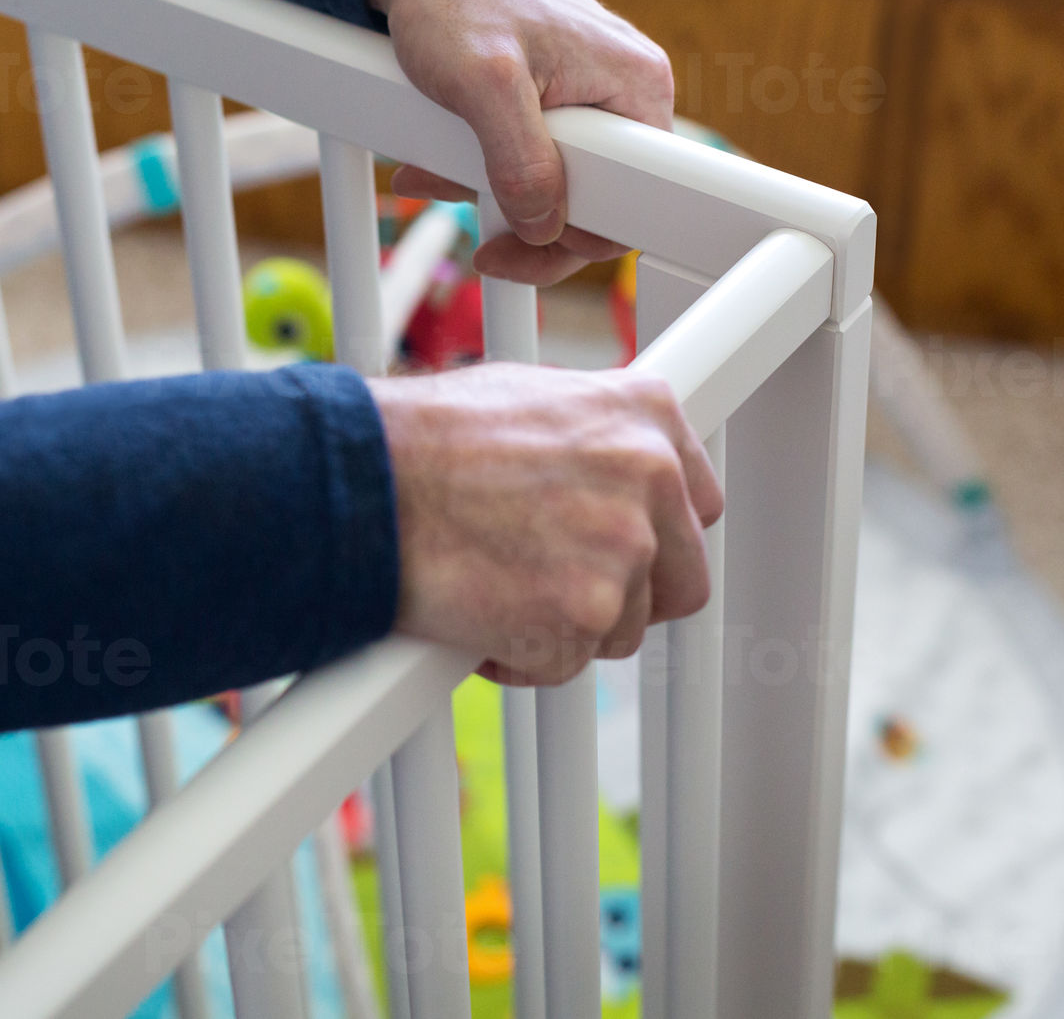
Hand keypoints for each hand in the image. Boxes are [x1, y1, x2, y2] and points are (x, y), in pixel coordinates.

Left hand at [356, 0, 674, 284]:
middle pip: (594, 199)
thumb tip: (544, 225)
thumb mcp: (484, 83)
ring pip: (555, 183)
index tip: (522, 247)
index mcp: (636, 84)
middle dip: (523, 220)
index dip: (577, 237)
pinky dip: (481, 171)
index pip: (637, 198)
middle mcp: (623, 92)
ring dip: (491, 196)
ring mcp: (589, 96)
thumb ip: (520, 159)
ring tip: (438, 177)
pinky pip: (530, 158)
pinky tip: (438, 164)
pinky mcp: (553, 100)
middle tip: (476, 228)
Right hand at [370, 363, 721, 684]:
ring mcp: (624, 546)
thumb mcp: (529, 401)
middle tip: (557, 587)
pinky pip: (567, 663)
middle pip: (681, 578)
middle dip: (626, 595)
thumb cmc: (425, 439)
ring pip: (623, 628)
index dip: (656, 536)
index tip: (624, 549)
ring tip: (497, 587)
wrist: (365, 482)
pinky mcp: (586, 613)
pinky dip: (521, 656)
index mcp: (646, 413)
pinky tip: (476, 613)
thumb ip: (591, 440)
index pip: (697, 502)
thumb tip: (604, 475)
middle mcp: (651, 474)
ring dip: (566, 626)